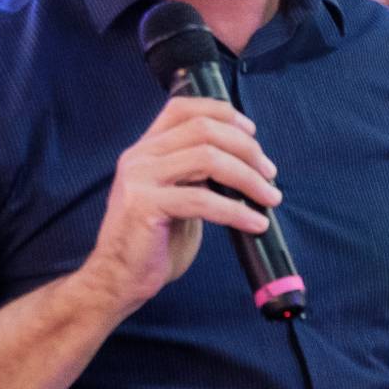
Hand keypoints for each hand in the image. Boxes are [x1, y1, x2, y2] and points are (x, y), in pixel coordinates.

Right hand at [75, 97, 279, 316]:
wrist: (118, 280)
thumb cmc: (153, 244)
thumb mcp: (177, 198)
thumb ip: (198, 176)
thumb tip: (245, 166)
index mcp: (146, 149)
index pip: (183, 108)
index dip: (223, 113)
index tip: (252, 132)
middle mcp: (140, 156)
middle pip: (203, 130)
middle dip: (246, 148)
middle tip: (270, 173)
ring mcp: (140, 178)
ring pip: (207, 159)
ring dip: (248, 177)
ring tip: (269, 197)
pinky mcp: (145, 206)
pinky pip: (203, 200)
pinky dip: (237, 211)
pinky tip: (255, 223)